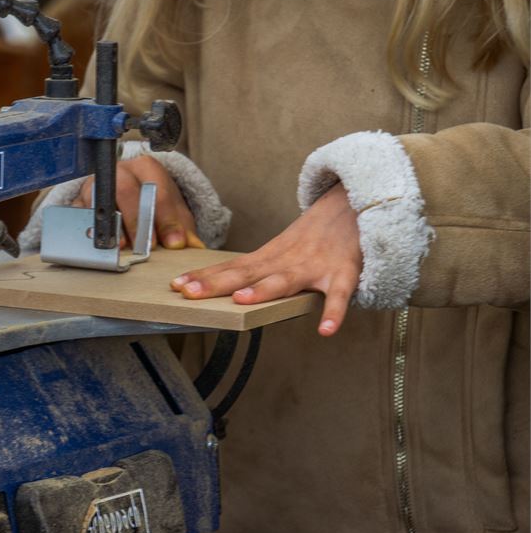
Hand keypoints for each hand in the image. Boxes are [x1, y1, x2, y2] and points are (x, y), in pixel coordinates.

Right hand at [71, 155, 203, 249]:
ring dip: (110, 224)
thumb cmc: (154, 203)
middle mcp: (119, 171)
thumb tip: (194, 247)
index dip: (166, 218)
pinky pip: (79, 213)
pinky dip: (87, 229)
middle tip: (147, 247)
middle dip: (137, 220)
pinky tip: (98, 244)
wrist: (130, 196)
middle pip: (125, 190)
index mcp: (146, 168)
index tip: (172, 243)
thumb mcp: (174, 212)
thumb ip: (184, 228)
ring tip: (121, 246)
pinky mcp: (79, 201)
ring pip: (98, 199)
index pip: (157, 189)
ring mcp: (96, 184)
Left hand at [170, 183, 361, 335]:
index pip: (231, 267)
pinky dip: (333, 312)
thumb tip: (226, 288)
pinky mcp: (342, 273)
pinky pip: (338, 295)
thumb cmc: (317, 234)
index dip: (204, 277)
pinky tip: (325, 330)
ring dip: (263, 289)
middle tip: (189, 292)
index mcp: (270, 256)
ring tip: (242, 301)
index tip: (176, 285)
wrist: (356, 202)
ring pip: (285, 280)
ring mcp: (313, 266)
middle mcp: (286, 260)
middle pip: (246, 273)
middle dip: (217, 284)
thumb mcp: (283, 247)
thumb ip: (259, 268)